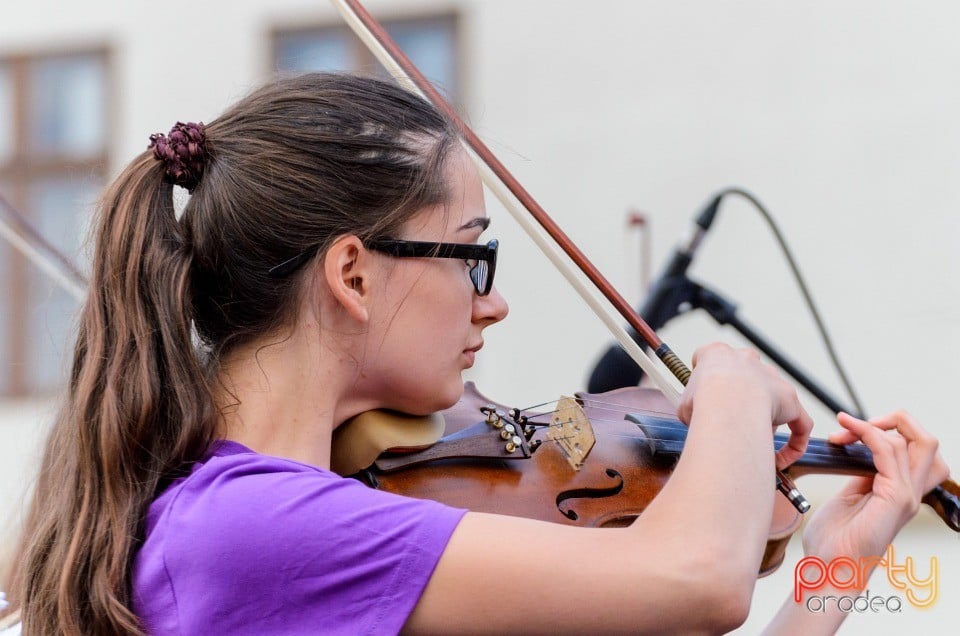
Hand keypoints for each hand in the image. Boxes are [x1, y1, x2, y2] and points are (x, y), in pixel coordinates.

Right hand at [678, 343, 811, 469]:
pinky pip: (799, 422)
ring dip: (762, 421)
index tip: (705, 394)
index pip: (713, 359)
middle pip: (745, 379)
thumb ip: (694, 408)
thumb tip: (699, 424)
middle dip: (740, 399)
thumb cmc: (702, 400)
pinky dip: (794, 439)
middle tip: (729, 422)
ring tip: (750, 442)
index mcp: (717, 354)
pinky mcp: (790, 399)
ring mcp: (771, 378)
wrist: (725, 400)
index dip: (709, 379)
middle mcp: (746, 360)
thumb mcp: (685, 402)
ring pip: (770, 400)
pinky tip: (785, 457)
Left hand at [801, 411, 949, 561]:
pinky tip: (848, 433)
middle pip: (927, 442)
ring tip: (844, 428)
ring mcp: (906, 496)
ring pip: (919, 442)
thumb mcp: (848, 498)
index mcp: (899, 491)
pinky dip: (869, 434)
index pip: (914, 449)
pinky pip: (891, 453)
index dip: (885, 430)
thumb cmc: (832, 541)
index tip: (846, 430)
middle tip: (855, 423)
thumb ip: (860, 476)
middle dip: (895, 420)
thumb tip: (856, 451)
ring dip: (875, 425)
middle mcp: (910, 493)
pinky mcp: (895, 499)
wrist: (827, 569)